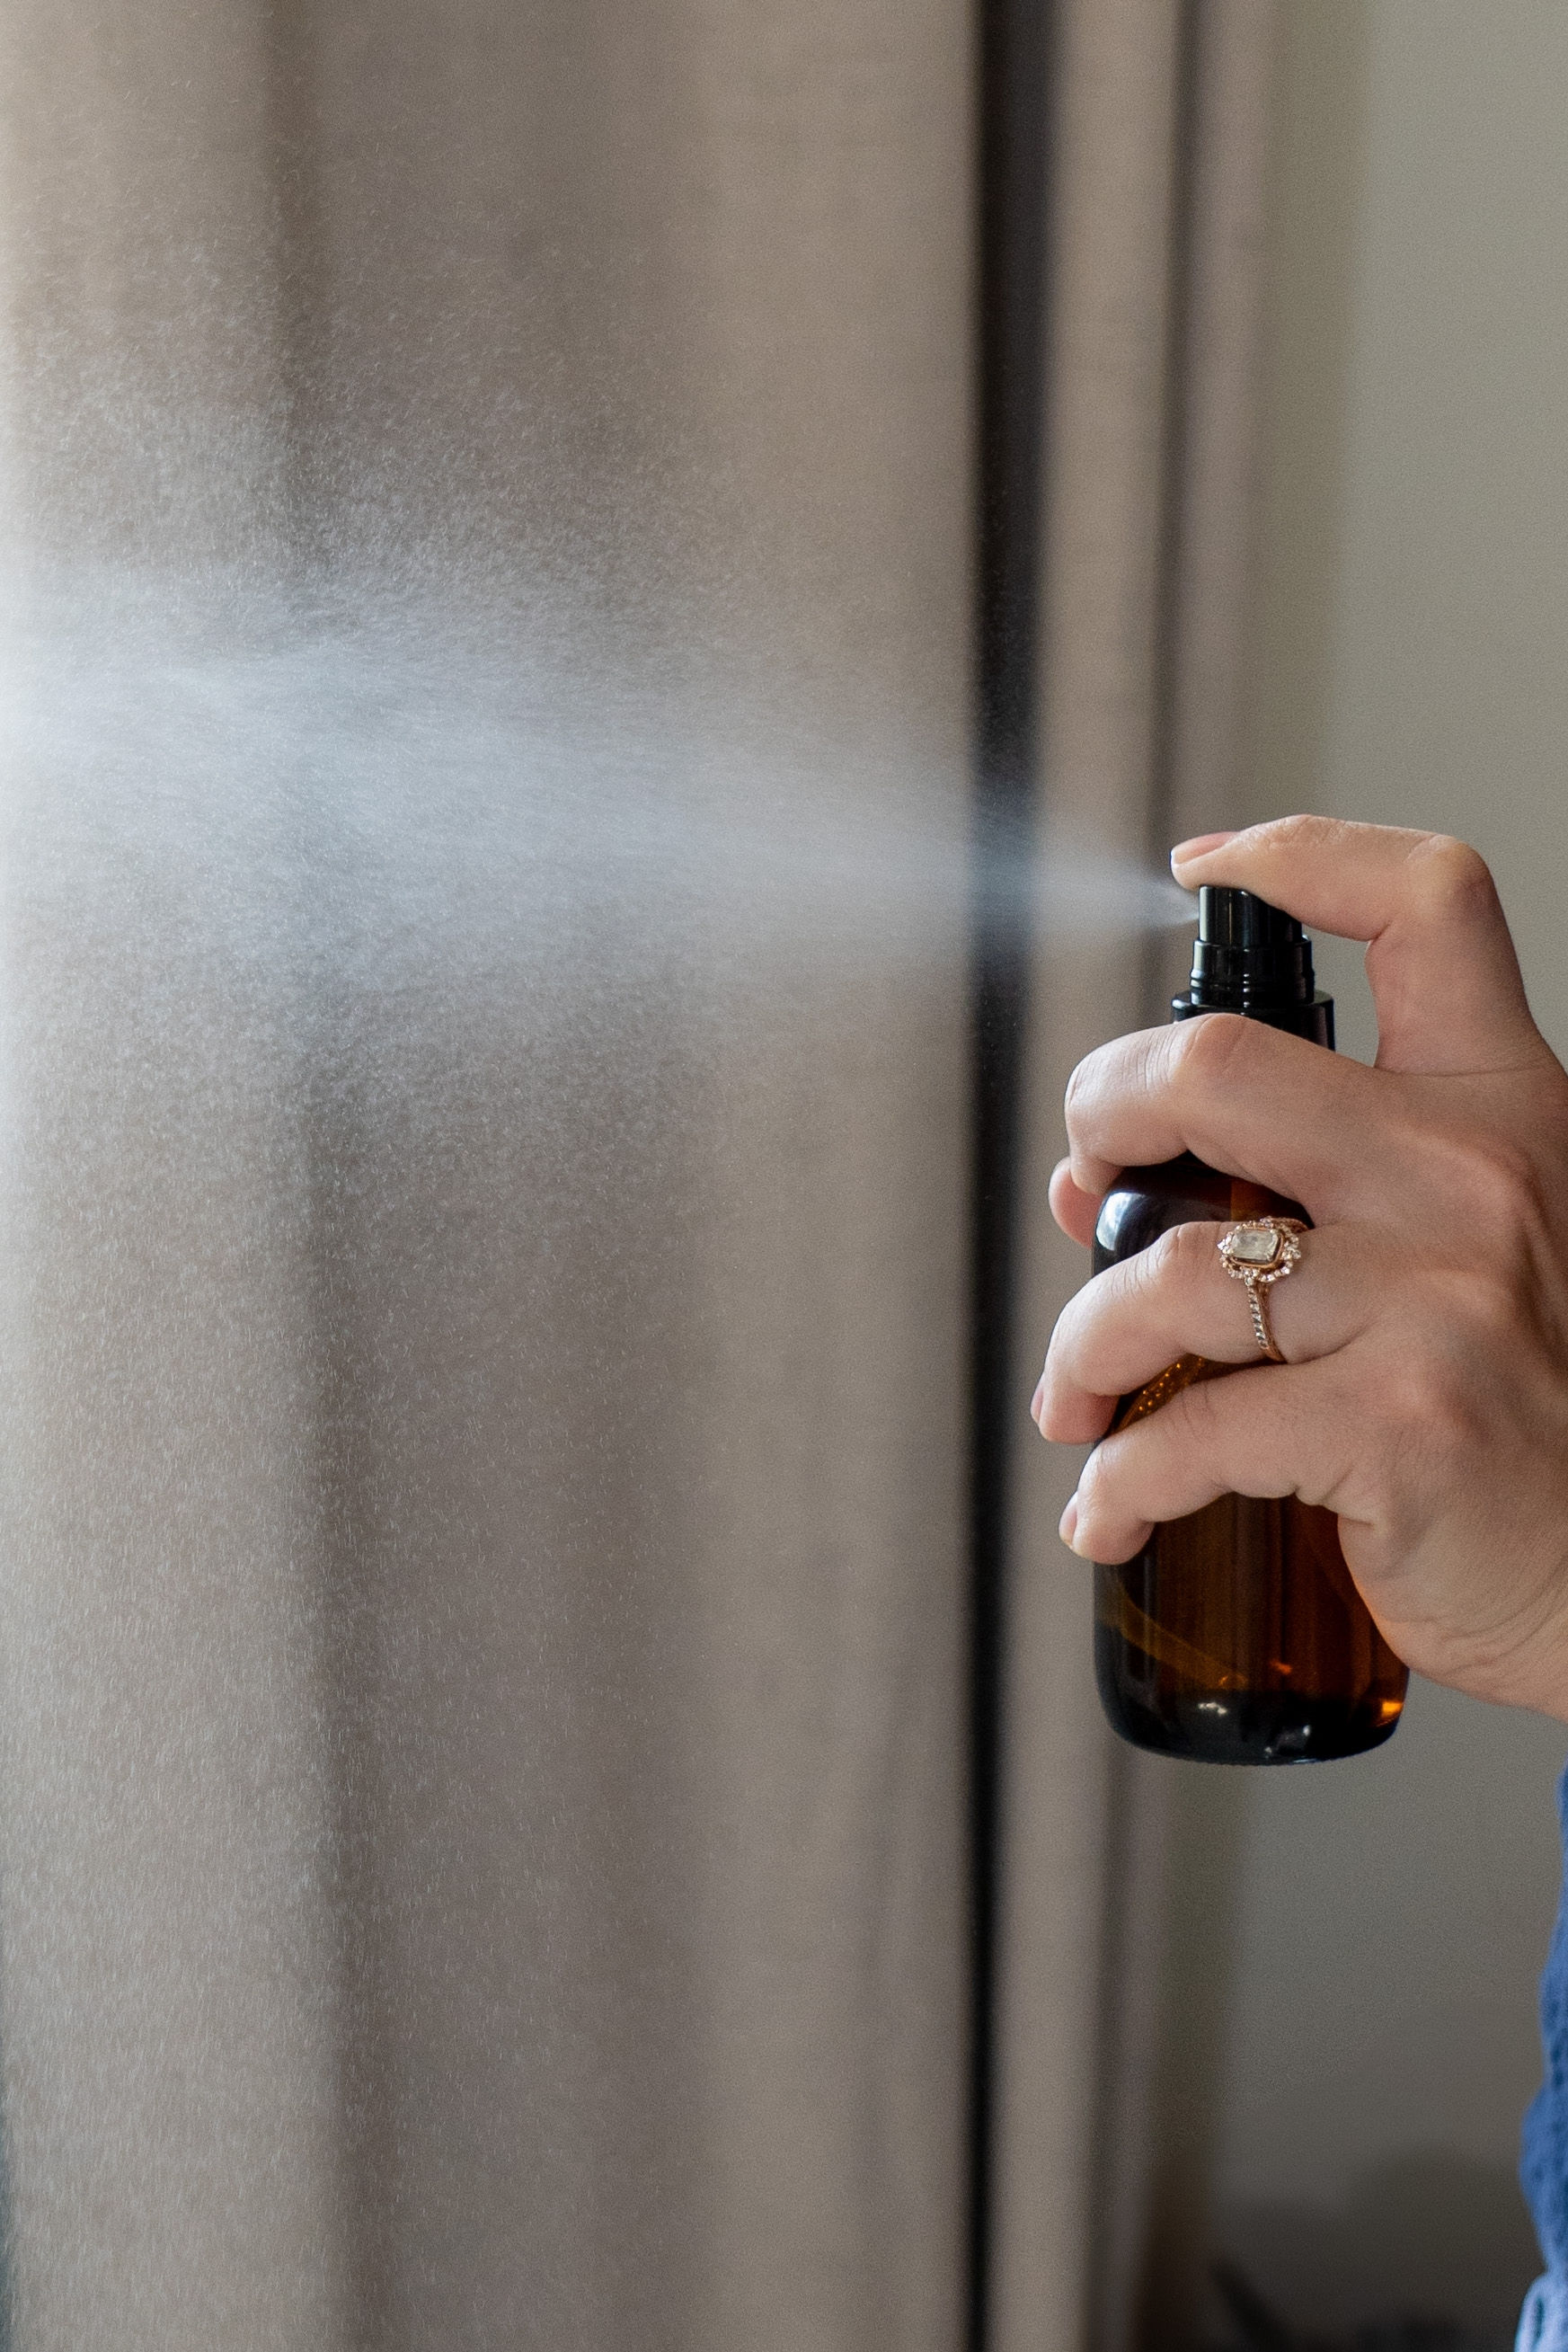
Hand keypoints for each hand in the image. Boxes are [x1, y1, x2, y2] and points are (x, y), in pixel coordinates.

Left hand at [1031, 815, 1567, 1721]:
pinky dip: (1115, 1482)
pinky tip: (1107, 1512)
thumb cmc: (1529, 1418)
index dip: (1296, 854)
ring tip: (1078, 1399)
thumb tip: (1090, 1183)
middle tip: (1082, 1177)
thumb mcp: (1469, 1256)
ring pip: (1170, 1269)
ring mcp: (1441, 1300)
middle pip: (1221, 1061)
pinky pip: (1189, 1431)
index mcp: (1503, 1106)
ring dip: (1082, 1342)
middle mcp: (1473, 1177)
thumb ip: (1315, 1189)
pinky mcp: (1403, 1428)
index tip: (1199, 868)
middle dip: (1101, 1106)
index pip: (1425, 903)